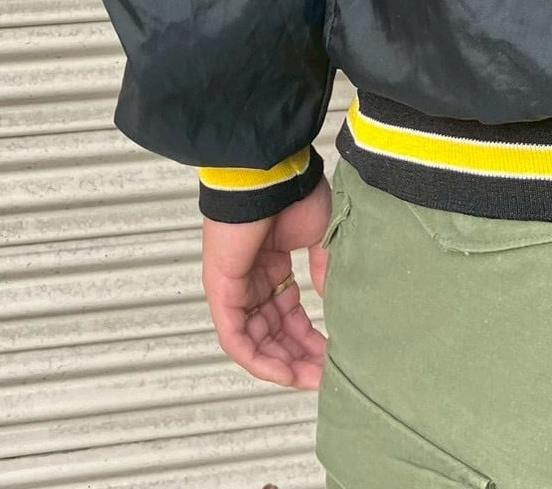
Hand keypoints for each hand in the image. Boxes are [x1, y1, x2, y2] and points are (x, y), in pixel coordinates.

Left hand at [202, 174, 332, 389]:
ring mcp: (233, 286)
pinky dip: (258, 359)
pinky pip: (235, 337)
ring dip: (282, 364)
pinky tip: (283, 372)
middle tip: (322, 375)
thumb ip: (322, 270)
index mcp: (271, 263)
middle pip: (271, 332)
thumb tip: (327, 300)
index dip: (308, 337)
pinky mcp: (220, 290)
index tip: (330, 356)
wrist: (269, 174)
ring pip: (254, 341)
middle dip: (298, 357)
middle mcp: (250, 279)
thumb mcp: (319, 236)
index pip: (288, 313)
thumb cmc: (292, 191)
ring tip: (309, 379)